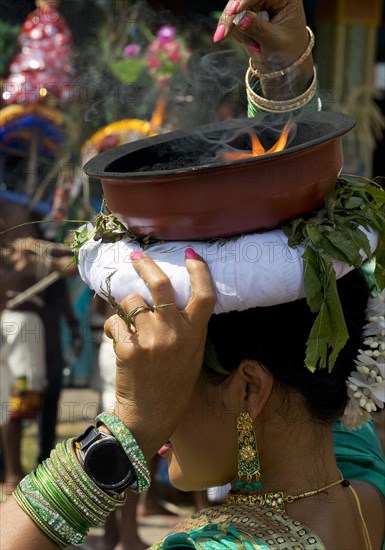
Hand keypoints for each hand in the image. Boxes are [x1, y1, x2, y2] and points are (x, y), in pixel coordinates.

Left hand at [104, 249, 214, 459]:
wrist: (149, 417)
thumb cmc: (173, 386)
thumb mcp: (191, 356)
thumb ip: (188, 328)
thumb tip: (174, 299)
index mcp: (194, 335)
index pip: (204, 295)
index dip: (198, 271)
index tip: (190, 254)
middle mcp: (175, 334)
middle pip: (161, 284)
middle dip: (146, 265)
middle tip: (136, 257)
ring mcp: (150, 340)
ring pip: (132, 301)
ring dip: (127, 307)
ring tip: (128, 325)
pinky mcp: (128, 348)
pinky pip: (115, 322)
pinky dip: (113, 327)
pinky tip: (118, 340)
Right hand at [214, 1, 312, 97]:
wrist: (286, 63)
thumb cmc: (288, 51)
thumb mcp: (275, 42)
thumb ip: (258, 29)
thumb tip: (239, 18)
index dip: (243, 1)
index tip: (233, 12)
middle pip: (241, 0)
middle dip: (233, 19)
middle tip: (221, 36)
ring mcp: (257, 4)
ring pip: (234, 12)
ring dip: (238, 32)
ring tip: (256, 47)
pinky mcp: (247, 14)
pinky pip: (233, 21)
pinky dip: (237, 35)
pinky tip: (252, 44)